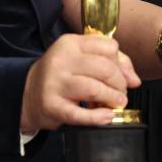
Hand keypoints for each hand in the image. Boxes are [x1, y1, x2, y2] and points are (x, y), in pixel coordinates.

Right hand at [20, 34, 139, 133]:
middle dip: (120, 83)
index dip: (121, 63)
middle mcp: (61, 60)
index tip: (122, 75)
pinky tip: (107, 116)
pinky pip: (81, 114)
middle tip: (120, 93)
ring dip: (113, 99)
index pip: (108, 47)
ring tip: (115, 104)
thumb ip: (110, 62)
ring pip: (95, 89)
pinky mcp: (52, 106)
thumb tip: (134, 79)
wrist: (27, 94)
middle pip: (105, 68)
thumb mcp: (81, 59)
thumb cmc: (61, 75)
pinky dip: (99, 118)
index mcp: (70, 43)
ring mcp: (55, 83)